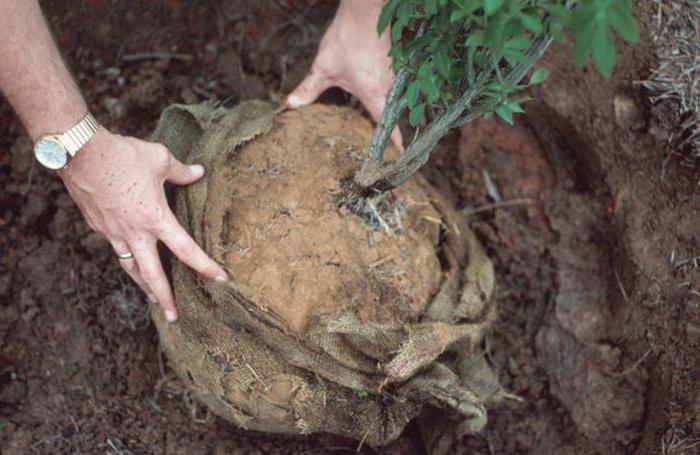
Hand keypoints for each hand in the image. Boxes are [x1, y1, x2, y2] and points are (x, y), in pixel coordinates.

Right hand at [59, 129, 227, 321]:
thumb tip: (199, 173)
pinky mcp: (98, 227)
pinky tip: (131, 261)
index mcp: (155, 218)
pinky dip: (127, 260)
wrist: (78, 152)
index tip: (221, 279)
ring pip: (131, 268)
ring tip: (153, 299)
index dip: (205, 266)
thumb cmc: (122, 154)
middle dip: (165, 298)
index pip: (186, 250)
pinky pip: (117, 250)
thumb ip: (182, 172)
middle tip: (175, 316)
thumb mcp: (160, 159)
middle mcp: (134, 233)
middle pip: (152, 275)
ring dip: (143, 286)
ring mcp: (113, 233)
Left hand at [286, 0, 402, 148]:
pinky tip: (375, 96)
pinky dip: (385, 96)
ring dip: (387, 112)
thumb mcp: (323, 69)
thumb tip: (289, 106)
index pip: (386, 125)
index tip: (399, 154)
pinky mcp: (393, 65)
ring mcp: (393, 76)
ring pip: (392, 101)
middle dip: (388, 130)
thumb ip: (308, 90)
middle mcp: (388, 89)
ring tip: (380, 126)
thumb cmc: (346, 40)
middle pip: (391, 115)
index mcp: (374, 95)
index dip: (393, 142)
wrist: (365, 12)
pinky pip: (391, 87)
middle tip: (383, 146)